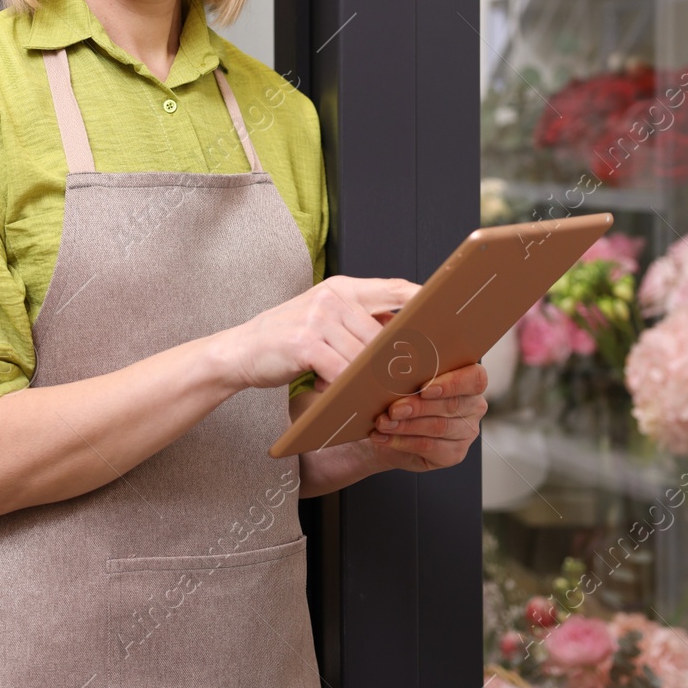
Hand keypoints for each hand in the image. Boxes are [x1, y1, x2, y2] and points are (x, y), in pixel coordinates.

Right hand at [218, 275, 420, 390]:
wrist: (240, 350)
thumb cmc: (288, 341)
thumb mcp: (324, 319)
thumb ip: (359, 322)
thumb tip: (404, 336)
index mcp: (342, 287)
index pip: (395, 289)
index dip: (424, 304)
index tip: (448, 320)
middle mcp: (332, 296)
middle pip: (385, 333)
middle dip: (399, 360)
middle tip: (415, 382)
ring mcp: (318, 317)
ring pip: (366, 356)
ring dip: (373, 381)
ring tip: (377, 397)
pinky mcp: (305, 343)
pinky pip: (341, 372)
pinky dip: (348, 390)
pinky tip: (347, 399)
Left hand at [365, 362, 488, 472]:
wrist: (384, 427)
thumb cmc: (396, 391)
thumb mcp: (402, 370)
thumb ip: (406, 355)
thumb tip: (391, 338)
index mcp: (468, 379)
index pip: (474, 379)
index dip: (452, 383)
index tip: (425, 388)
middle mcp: (473, 406)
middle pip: (451, 405)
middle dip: (418, 407)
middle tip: (393, 409)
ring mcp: (466, 432)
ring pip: (437, 427)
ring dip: (406, 426)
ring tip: (382, 423)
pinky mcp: (453, 454)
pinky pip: (429, 447)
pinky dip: (402, 442)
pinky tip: (384, 437)